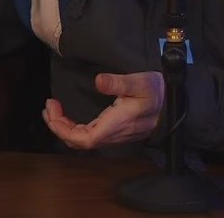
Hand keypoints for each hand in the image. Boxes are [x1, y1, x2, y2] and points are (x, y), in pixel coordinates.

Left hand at [42, 72, 164, 149]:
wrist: (174, 104)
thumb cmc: (157, 92)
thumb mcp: (140, 82)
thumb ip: (119, 82)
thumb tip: (98, 81)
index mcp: (115, 124)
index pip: (84, 139)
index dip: (63, 129)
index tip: (53, 109)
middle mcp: (112, 134)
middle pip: (78, 142)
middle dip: (58, 126)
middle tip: (49, 106)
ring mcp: (114, 136)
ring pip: (82, 141)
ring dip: (65, 127)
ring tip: (54, 110)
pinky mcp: (114, 132)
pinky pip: (89, 136)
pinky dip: (74, 128)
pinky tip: (69, 117)